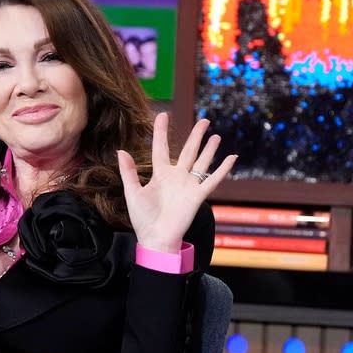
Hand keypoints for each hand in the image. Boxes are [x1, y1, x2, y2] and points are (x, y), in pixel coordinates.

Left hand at [118, 112, 236, 252]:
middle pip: (188, 151)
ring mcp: (188, 185)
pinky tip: (232, 157)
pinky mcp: (197, 196)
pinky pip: (212, 180)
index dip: (161, 131)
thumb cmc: (142, 219)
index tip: (162, 114)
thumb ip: (128, 172)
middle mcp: (176, 177)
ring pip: (201, 162)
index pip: (161, 147)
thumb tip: (121, 151)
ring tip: (215, 135)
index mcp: (159, 175)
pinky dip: (222, 169)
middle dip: (196, 136)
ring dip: (209, 149)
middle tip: (204, 120)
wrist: (155, 239)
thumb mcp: (132, 193)